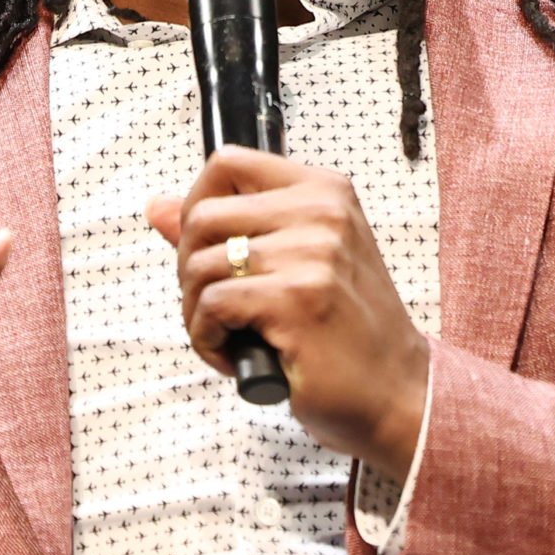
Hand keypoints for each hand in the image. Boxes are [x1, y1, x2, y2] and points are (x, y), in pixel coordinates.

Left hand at [148, 147, 428, 478]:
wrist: (396, 391)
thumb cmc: (347, 330)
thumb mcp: (298, 263)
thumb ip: (230, 230)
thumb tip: (158, 208)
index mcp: (324, 191)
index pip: (227, 163)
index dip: (195, 205)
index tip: (203, 247)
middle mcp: (322, 213)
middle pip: (202, 217)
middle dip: (189, 269)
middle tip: (214, 306)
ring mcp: (313, 255)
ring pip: (200, 267)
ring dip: (197, 313)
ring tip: (228, 337)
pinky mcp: (297, 300)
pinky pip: (212, 307)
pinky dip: (207, 339)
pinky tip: (234, 356)